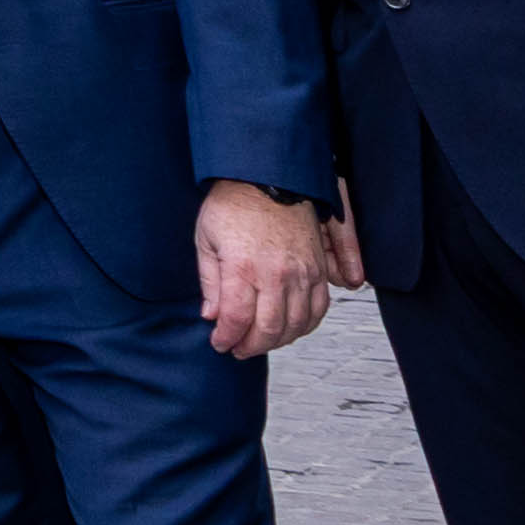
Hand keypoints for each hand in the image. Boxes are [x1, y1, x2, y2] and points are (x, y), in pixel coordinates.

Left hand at [195, 180, 334, 364]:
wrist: (268, 176)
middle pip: (268, 329)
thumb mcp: (205, 239)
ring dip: (278, 341)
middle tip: (238, 348)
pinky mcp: (318, 268)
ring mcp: (301, 272)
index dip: (227, 339)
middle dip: (250, 346)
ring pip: (295, 325)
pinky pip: (319, 308)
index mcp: (243, 267)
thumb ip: (210, 282)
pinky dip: (305, 325)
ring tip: (261, 341)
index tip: (219, 343)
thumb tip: (212, 316)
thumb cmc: (232, 203)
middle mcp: (276, 273)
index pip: (236, 320)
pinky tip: (289, 328)